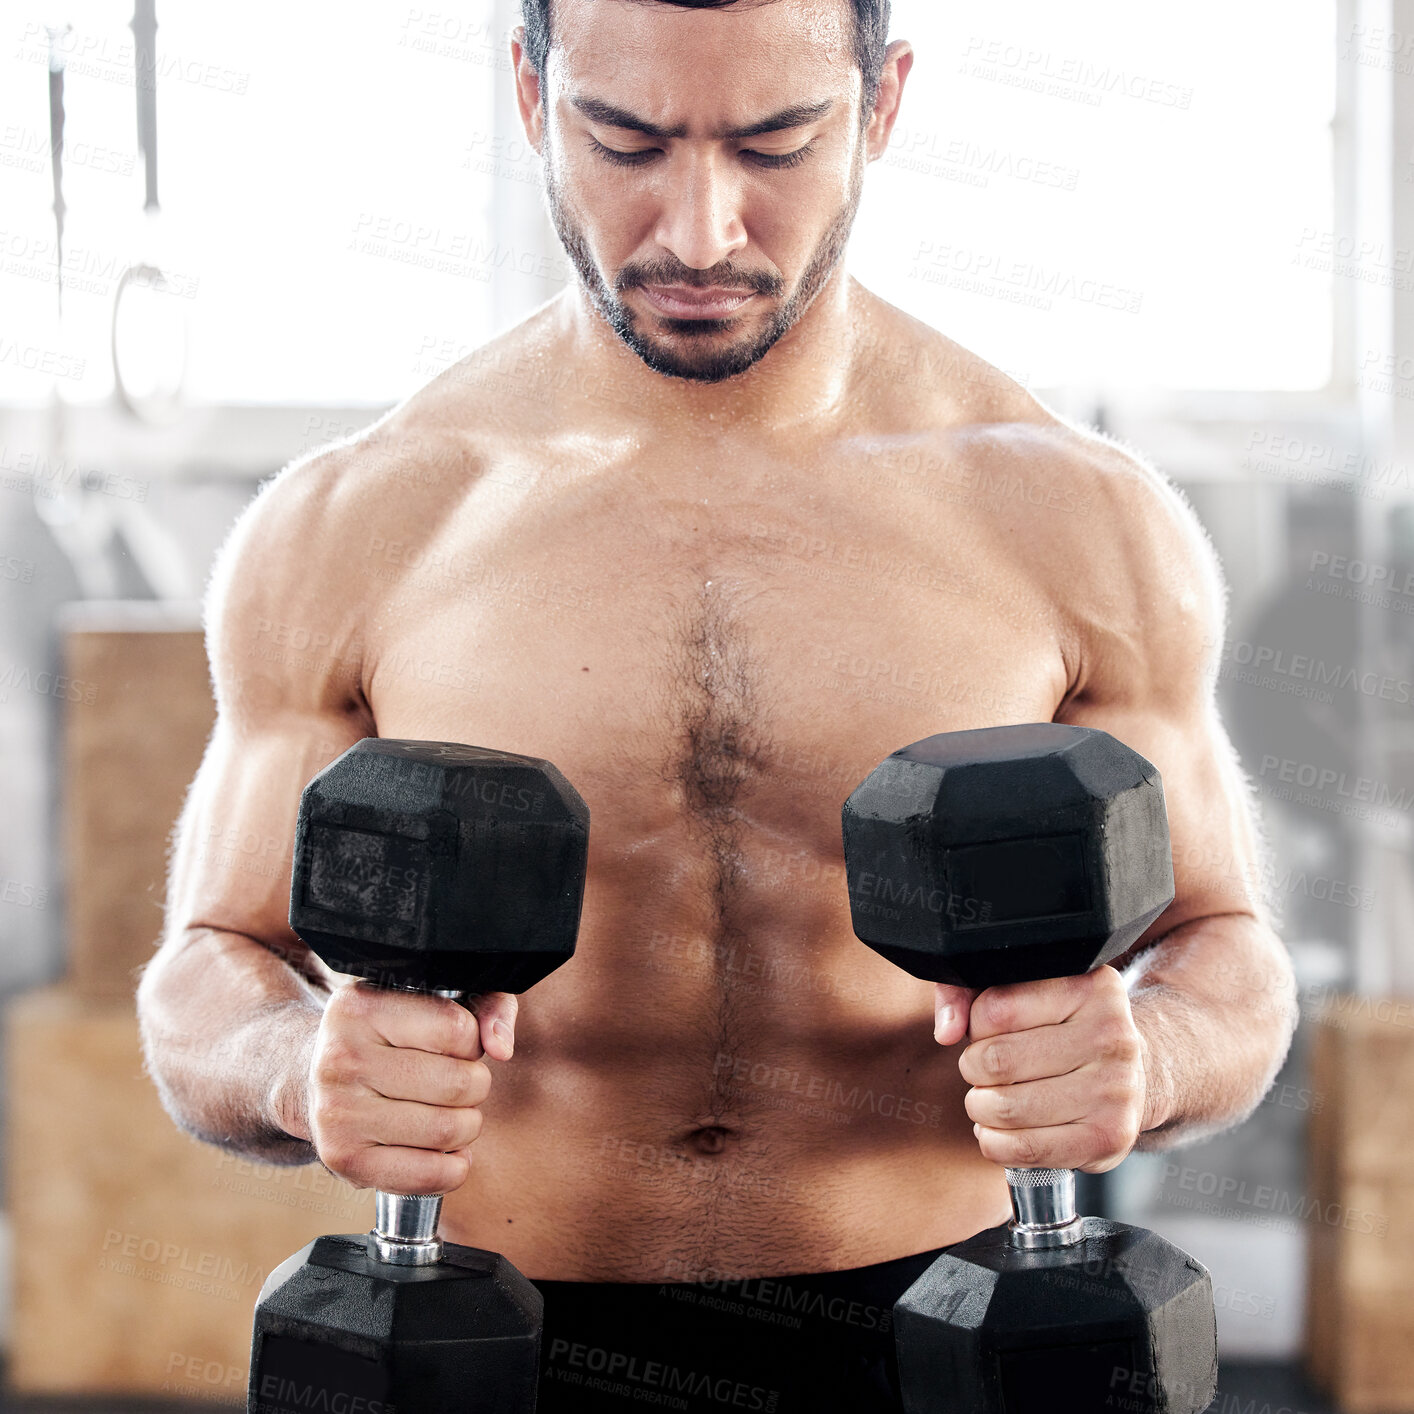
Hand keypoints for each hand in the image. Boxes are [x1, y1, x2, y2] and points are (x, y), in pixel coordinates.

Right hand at [301, 982, 517, 1194]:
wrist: (311, 1077)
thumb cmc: (386, 1036)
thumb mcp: (426, 999)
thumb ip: (485, 1004)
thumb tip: (502, 1046)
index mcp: (360, 1007)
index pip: (456, 1029)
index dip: (472, 1042)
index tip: (456, 1046)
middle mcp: (341, 1058)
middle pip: (457, 1083)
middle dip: (475, 1086)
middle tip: (459, 1084)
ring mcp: (337, 1112)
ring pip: (447, 1129)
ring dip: (467, 1125)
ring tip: (450, 1113)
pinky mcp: (343, 1158)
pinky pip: (428, 1175)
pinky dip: (453, 1167)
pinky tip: (443, 1150)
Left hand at [934, 967, 1146, 1173]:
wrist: (1132, 1075)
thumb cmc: (1062, 1028)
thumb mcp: (1024, 990)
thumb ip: (968, 992)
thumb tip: (946, 1030)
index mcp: (1089, 987)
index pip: (995, 1008)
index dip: (975, 1025)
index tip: (987, 1030)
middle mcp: (1111, 1035)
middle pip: (997, 1060)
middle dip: (973, 1069)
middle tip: (984, 1069)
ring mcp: (1115, 1089)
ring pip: (1006, 1108)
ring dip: (981, 1107)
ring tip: (992, 1098)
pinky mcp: (1109, 1137)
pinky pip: (1025, 1148)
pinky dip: (995, 1142)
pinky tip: (1002, 1129)